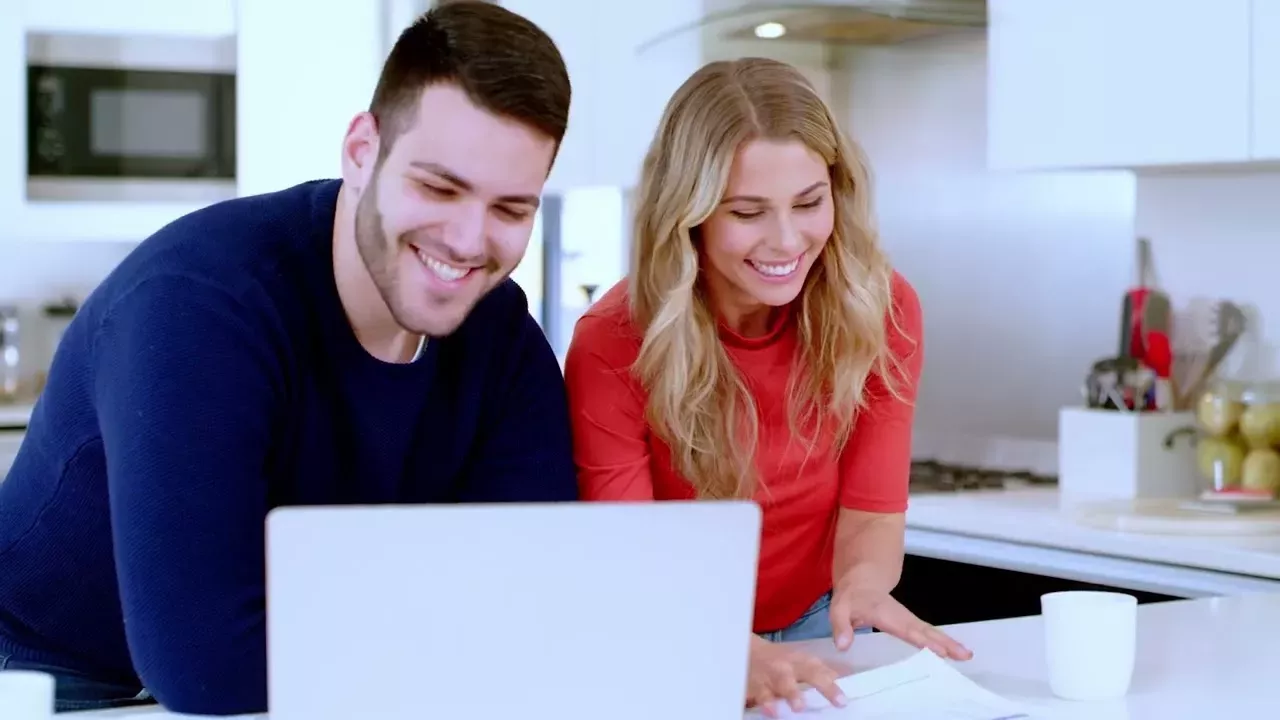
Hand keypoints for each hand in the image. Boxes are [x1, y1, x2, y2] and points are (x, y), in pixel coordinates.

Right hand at [745, 635, 846, 716]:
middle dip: (819, 685)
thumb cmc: (779, 661)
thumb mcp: (800, 662)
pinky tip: (770, 711)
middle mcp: (789, 667)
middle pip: (806, 674)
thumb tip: (844, 678)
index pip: (820, 672)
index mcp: (802, 662)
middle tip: (830, 700)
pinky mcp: (755, 687)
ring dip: (791, 694)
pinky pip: (760, 695)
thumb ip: (820, 672)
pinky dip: (764, 702)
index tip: (842, 701)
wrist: (747, 651)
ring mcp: (772, 676)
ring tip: (798, 707)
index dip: (831, 687)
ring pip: (782, 684)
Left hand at [829, 582, 972, 659]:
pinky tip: (953, 652)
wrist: (861, 581)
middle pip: (925, 630)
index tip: (939, 651)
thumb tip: (843, 646)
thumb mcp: (839, 608)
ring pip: (930, 631)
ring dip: (948, 642)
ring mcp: (908, 619)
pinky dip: (941, 642)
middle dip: (945, 642)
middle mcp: (901, 616)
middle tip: (964, 655)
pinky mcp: (910, 623)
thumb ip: (841, 626)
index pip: (905, 629)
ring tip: (966, 655)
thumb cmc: (851, 598)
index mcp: (885, 614)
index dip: (921, 640)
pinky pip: (927, 633)